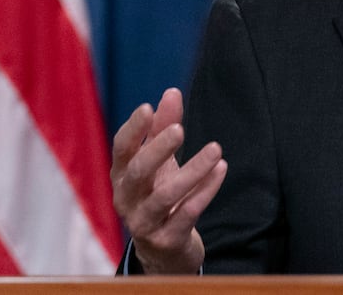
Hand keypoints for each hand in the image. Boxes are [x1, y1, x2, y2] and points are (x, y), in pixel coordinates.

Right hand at [110, 88, 226, 273]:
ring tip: (216, 149)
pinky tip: (221, 170)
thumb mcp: (160, 162)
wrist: (164, 250)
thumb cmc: (159, 194)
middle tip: (180, 130)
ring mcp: (144, 223)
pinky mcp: (166, 240)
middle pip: (138, 172)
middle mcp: (127, 200)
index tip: (148, 107)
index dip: (133, 129)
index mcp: (122, 176)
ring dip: (192, 172)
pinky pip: (187, 215)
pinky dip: (205, 192)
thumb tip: (172, 91)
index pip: (121, 149)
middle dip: (158, 150)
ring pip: (164, 197)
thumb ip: (164, 127)